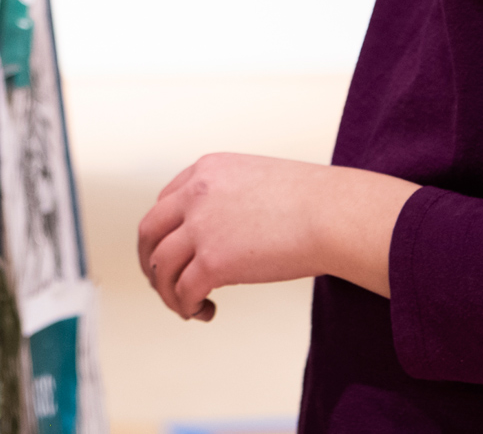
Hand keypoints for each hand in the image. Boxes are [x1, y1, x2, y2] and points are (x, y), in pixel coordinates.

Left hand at [136, 153, 418, 321]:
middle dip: (149, 261)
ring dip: (167, 292)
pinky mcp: (213, 262)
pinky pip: (183, 291)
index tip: (171, 250)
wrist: (334, 214)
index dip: (163, 231)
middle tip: (160, 282)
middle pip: (149, 232)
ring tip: (185, 306)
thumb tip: (228, 232)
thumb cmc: (315, 201)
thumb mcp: (259, 181)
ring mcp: (201, 227)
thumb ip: (233, 198)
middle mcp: (195, 194)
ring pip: (160, 266)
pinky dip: (187, 306)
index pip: (164, 201)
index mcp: (207, 170)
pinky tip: (205, 312)